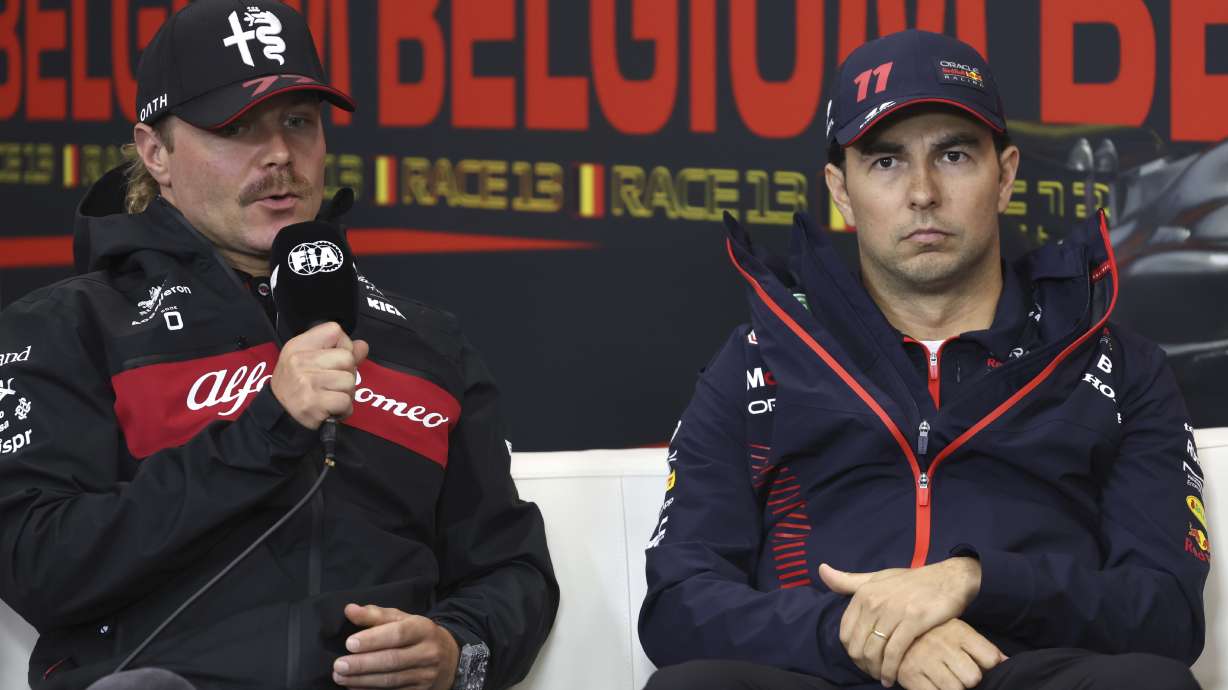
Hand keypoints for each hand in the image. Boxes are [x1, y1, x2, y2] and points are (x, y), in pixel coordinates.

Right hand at [269, 322, 368, 429]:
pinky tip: (331, 409)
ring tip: (330, 396)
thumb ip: (338, 351)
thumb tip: (362, 346)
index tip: (334, 361)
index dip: (343, 346)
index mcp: (298, 345)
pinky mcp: (313, 403)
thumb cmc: (297, 385)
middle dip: (347, 373)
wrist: (279, 414)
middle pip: (347, 358)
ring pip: (349, 381)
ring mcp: (306, 382)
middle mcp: (300, 361)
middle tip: (332, 383)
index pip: (335, 330)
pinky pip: (346, 401)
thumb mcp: (309, 359)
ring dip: (346, 393)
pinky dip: (344, 409)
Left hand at [332, 604, 459, 688]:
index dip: (373, 639)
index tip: (349, 643)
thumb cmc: (417, 635)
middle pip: (393, 660)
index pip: (398, 634)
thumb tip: (349, 610)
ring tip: (340, 677)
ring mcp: (426, 675)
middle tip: (338, 665)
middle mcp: (428, 652)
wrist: (449, 658)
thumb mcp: (402, 619)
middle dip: (363, 664)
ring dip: (363, 680)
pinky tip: (354, 687)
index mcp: (423, 629)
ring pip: (391, 680)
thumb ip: (375, 615)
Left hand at [819, 557, 980, 685]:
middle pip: (858, 645)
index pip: (846, 632)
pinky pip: (894, 653)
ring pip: (874, 651)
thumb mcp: (877, 577)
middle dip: (863, 664)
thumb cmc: (911, 581)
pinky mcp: (914, 621)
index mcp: (864, 593)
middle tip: (872, 673)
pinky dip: (890, 670)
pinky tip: (892, 678)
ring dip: (876, 670)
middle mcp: (875, 602)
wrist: (948, 579)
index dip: (851, 652)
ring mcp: (894, 612)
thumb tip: (821, 570)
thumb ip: (849, 581)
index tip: (861, 660)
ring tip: (882, 677)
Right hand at [896, 619, 1005, 689]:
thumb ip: (984, 648)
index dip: (988, 666)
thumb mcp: (960, 633)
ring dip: (953, 688)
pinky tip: (933, 684)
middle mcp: (942, 645)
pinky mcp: (911, 675)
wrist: (894, 634)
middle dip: (968, 680)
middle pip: (973, 677)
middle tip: (958, 674)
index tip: (978, 664)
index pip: (990, 658)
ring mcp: (925, 660)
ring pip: (955, 689)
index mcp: (959, 632)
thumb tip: (1008, 661)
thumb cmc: (935, 636)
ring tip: (945, 680)